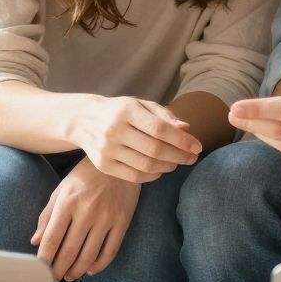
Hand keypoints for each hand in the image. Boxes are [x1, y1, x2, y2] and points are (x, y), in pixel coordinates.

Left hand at [32, 160, 141, 280]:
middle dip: (59, 270)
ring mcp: (107, 217)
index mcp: (67, 202)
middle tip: (53, 279)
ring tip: (70, 275)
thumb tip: (35, 241)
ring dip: (77, 270)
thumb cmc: (86, 175)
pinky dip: (99, 265)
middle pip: (69, 251)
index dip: (44, 259)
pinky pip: (110, 251)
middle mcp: (87, 211)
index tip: (39, 270)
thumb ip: (47, 215)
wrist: (120, 159)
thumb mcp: (62, 189)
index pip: (52, 239)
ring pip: (89, 255)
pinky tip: (91, 269)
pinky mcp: (123, 221)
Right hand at [72, 94, 200, 181]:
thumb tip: (186, 129)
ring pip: (146, 165)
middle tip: (192, 158)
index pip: (160, 129)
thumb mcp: (140, 104)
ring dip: (168, 166)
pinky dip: (152, 176)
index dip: (182, 140)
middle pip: (155, 149)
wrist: (83, 120)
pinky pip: (134, 176)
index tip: (197, 147)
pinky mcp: (103, 165)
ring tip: (177, 162)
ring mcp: (107, 149)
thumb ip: (164, 115)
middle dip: (179, 156)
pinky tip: (160, 169)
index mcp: (126, 110)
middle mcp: (115, 130)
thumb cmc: (119, 111)